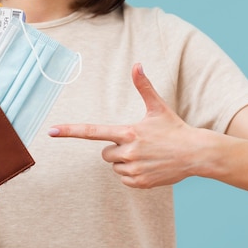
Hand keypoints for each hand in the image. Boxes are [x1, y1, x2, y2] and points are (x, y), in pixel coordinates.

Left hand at [49, 63, 201, 188]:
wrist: (196, 154)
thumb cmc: (174, 129)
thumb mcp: (158, 107)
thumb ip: (144, 86)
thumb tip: (137, 64)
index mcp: (128, 132)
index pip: (92, 132)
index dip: (70, 131)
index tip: (51, 131)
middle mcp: (127, 152)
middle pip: (105, 153)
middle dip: (116, 149)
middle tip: (138, 144)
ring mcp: (133, 169)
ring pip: (114, 166)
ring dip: (125, 162)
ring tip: (147, 155)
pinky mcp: (140, 183)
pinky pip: (124, 179)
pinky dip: (133, 174)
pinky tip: (149, 166)